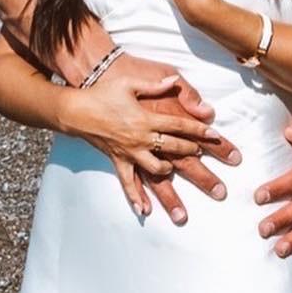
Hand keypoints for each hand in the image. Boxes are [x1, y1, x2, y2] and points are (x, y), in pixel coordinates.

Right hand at [64, 53, 239, 221]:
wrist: (76, 109)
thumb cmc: (103, 92)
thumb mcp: (130, 83)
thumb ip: (155, 84)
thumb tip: (174, 81)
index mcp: (147, 118)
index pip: (180, 125)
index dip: (199, 130)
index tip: (215, 136)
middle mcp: (141, 138)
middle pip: (174, 150)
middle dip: (194, 159)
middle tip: (209, 167)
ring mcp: (130, 152)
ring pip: (156, 170)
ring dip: (170, 178)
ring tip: (179, 184)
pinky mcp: (118, 160)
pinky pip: (128, 182)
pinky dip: (136, 198)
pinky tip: (145, 211)